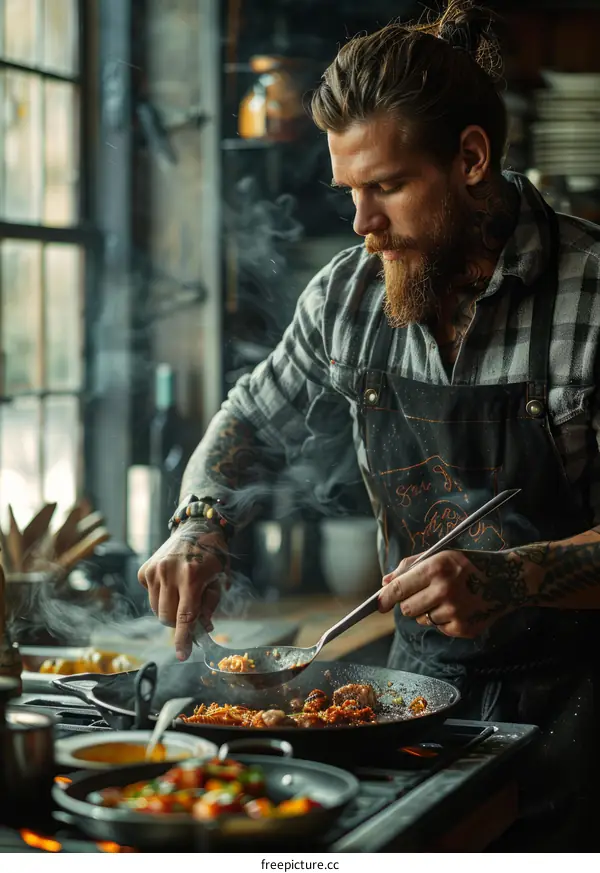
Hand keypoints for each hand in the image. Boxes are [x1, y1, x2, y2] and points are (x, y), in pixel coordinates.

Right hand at [138, 521, 228, 660]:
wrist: (196, 528)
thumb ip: (209, 605)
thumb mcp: (219, 579)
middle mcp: (169, 572)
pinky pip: (149, 596)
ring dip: (168, 610)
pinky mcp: (144, 569)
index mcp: (192, 576)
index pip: (185, 616)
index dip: (183, 639)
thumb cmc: (212, 555)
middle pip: (167, 617)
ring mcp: (154, 570)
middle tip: (189, 613)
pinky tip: (171, 583)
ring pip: (156, 609)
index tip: (182, 655)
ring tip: (181, 594)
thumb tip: (202, 630)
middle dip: (177, 622)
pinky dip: (160, 596)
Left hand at [378, 549, 532, 637]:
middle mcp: (445, 590)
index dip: (384, 599)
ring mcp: (455, 612)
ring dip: (428, 612)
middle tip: (424, 594)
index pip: (399, 589)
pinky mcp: (464, 629)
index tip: (378, 604)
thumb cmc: (468, 564)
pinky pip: (439, 629)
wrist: (506, 579)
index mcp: (436, 568)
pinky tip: (458, 608)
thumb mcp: (440, 555)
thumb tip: (385, 583)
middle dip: (410, 603)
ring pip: (423, 620)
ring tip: (447, 599)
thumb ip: (409, 567)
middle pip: (407, 610)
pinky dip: (443, 620)